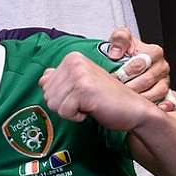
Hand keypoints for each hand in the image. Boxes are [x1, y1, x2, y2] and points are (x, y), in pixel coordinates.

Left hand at [39, 51, 155, 130]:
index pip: (44, 84)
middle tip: (84, 100)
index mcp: (72, 58)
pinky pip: (64, 112)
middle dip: (63, 104)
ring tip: (88, 104)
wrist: (132, 109)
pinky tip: (91, 109)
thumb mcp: (80, 84)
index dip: (60, 96)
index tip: (79, 94)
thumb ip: (60, 79)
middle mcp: (74, 62)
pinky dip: (76, 116)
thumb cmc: (107, 98)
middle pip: (47, 94)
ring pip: (53, 104)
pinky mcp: (84, 90)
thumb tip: (43, 78)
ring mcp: (79, 75)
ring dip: (70, 111)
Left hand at [106, 27, 175, 110]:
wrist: (127, 62)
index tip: (115, 76)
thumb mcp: (120, 38)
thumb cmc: (125, 51)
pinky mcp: (166, 93)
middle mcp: (162, 67)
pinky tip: (152, 109)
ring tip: (128, 100)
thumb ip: (119, 39)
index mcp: (154, 52)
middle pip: (148, 79)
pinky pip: (170, 101)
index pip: (141, 63)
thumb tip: (116, 52)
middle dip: (130, 86)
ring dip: (141, 98)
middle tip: (117, 90)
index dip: (126, 71)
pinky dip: (163, 105)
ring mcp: (164, 81)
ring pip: (157, 92)